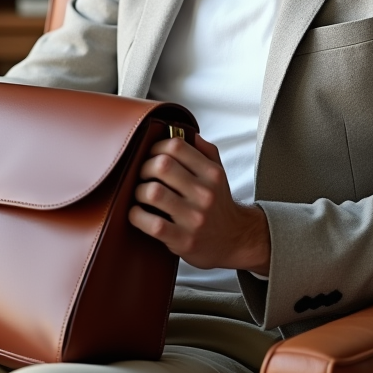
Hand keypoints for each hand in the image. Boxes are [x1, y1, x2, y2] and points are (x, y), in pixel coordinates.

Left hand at [128, 134, 271, 274]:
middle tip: (142, 176)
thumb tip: (189, 132)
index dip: (156, 147)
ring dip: (138, 191)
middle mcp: (205, 194)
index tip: (151, 156)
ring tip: (141, 195)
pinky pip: (152, 223)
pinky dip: (137, 215)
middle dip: (144, 168)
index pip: (176, 146)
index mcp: (212, 174)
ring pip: (153, 192)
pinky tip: (138, 213)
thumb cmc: (218, 204)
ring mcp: (194, 218)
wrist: (235, 240)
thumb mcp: (219, 176)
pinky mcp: (183, 240)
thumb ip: (206, 152)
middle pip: (162, 165)